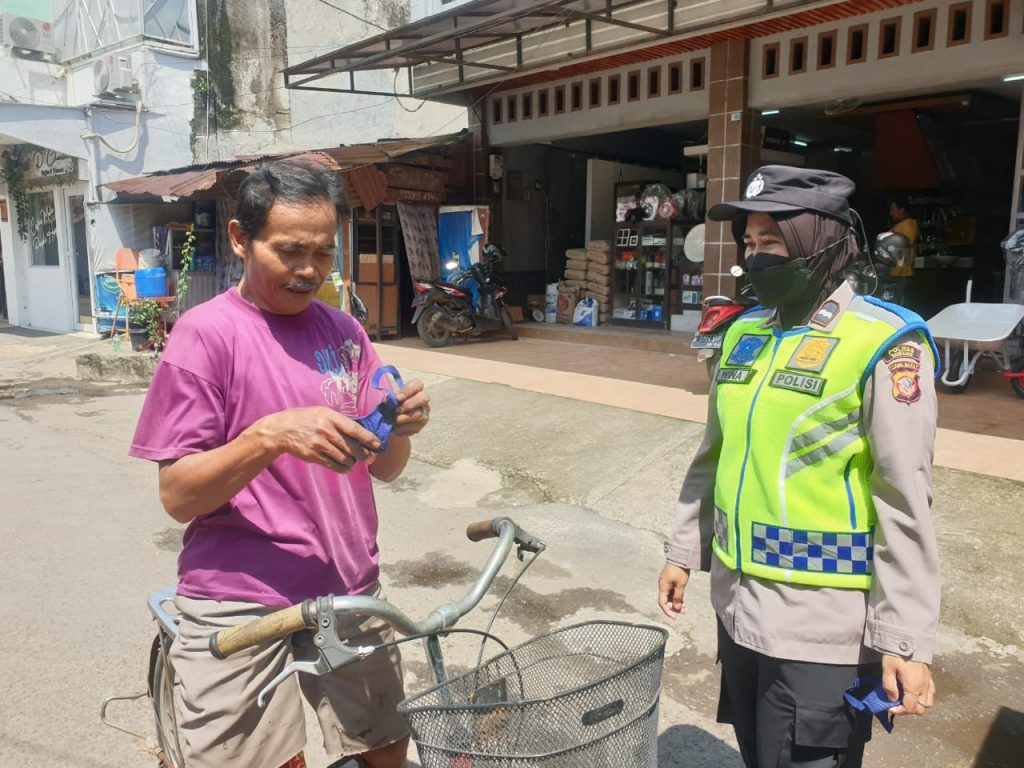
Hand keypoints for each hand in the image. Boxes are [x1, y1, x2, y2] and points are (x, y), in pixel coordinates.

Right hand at [255, 407, 379, 472]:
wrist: (282, 430)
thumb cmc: (307, 419)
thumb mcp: (323, 413)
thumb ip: (340, 422)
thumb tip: (361, 433)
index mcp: (330, 417)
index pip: (354, 429)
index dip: (368, 438)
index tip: (377, 445)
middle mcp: (325, 430)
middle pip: (352, 447)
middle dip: (364, 454)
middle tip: (369, 457)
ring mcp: (319, 444)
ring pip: (345, 458)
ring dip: (353, 462)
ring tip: (354, 460)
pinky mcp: (313, 456)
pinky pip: (334, 465)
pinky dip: (343, 468)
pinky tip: (346, 467)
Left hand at [390, 379, 430, 437]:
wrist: (390, 422)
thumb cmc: (390, 406)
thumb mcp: (388, 400)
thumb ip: (390, 398)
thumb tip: (390, 400)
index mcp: (416, 389)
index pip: (418, 384)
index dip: (408, 390)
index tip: (397, 398)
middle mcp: (423, 400)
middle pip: (423, 398)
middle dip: (408, 404)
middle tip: (396, 410)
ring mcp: (424, 413)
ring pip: (418, 415)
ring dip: (403, 418)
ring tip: (393, 420)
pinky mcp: (421, 426)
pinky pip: (414, 427)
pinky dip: (402, 428)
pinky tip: (395, 428)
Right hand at [658, 563, 689, 619]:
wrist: (680, 557)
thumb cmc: (679, 570)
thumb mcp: (680, 585)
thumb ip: (678, 597)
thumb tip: (677, 608)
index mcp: (663, 587)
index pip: (662, 603)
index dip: (667, 611)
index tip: (674, 617)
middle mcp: (663, 586)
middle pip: (666, 601)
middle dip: (674, 608)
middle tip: (683, 612)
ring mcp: (666, 583)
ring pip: (670, 597)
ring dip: (676, 603)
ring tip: (685, 608)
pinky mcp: (670, 580)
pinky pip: (672, 592)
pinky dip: (677, 597)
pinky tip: (683, 600)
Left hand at [882, 655, 934, 716]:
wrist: (908, 638)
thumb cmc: (896, 653)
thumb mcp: (887, 669)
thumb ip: (889, 686)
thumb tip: (892, 699)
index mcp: (914, 687)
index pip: (911, 708)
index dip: (899, 711)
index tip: (890, 707)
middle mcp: (924, 687)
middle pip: (922, 709)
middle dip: (909, 710)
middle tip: (898, 704)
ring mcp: (929, 682)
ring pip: (929, 703)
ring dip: (918, 704)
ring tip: (906, 698)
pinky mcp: (930, 676)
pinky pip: (931, 692)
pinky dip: (924, 697)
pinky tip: (915, 691)